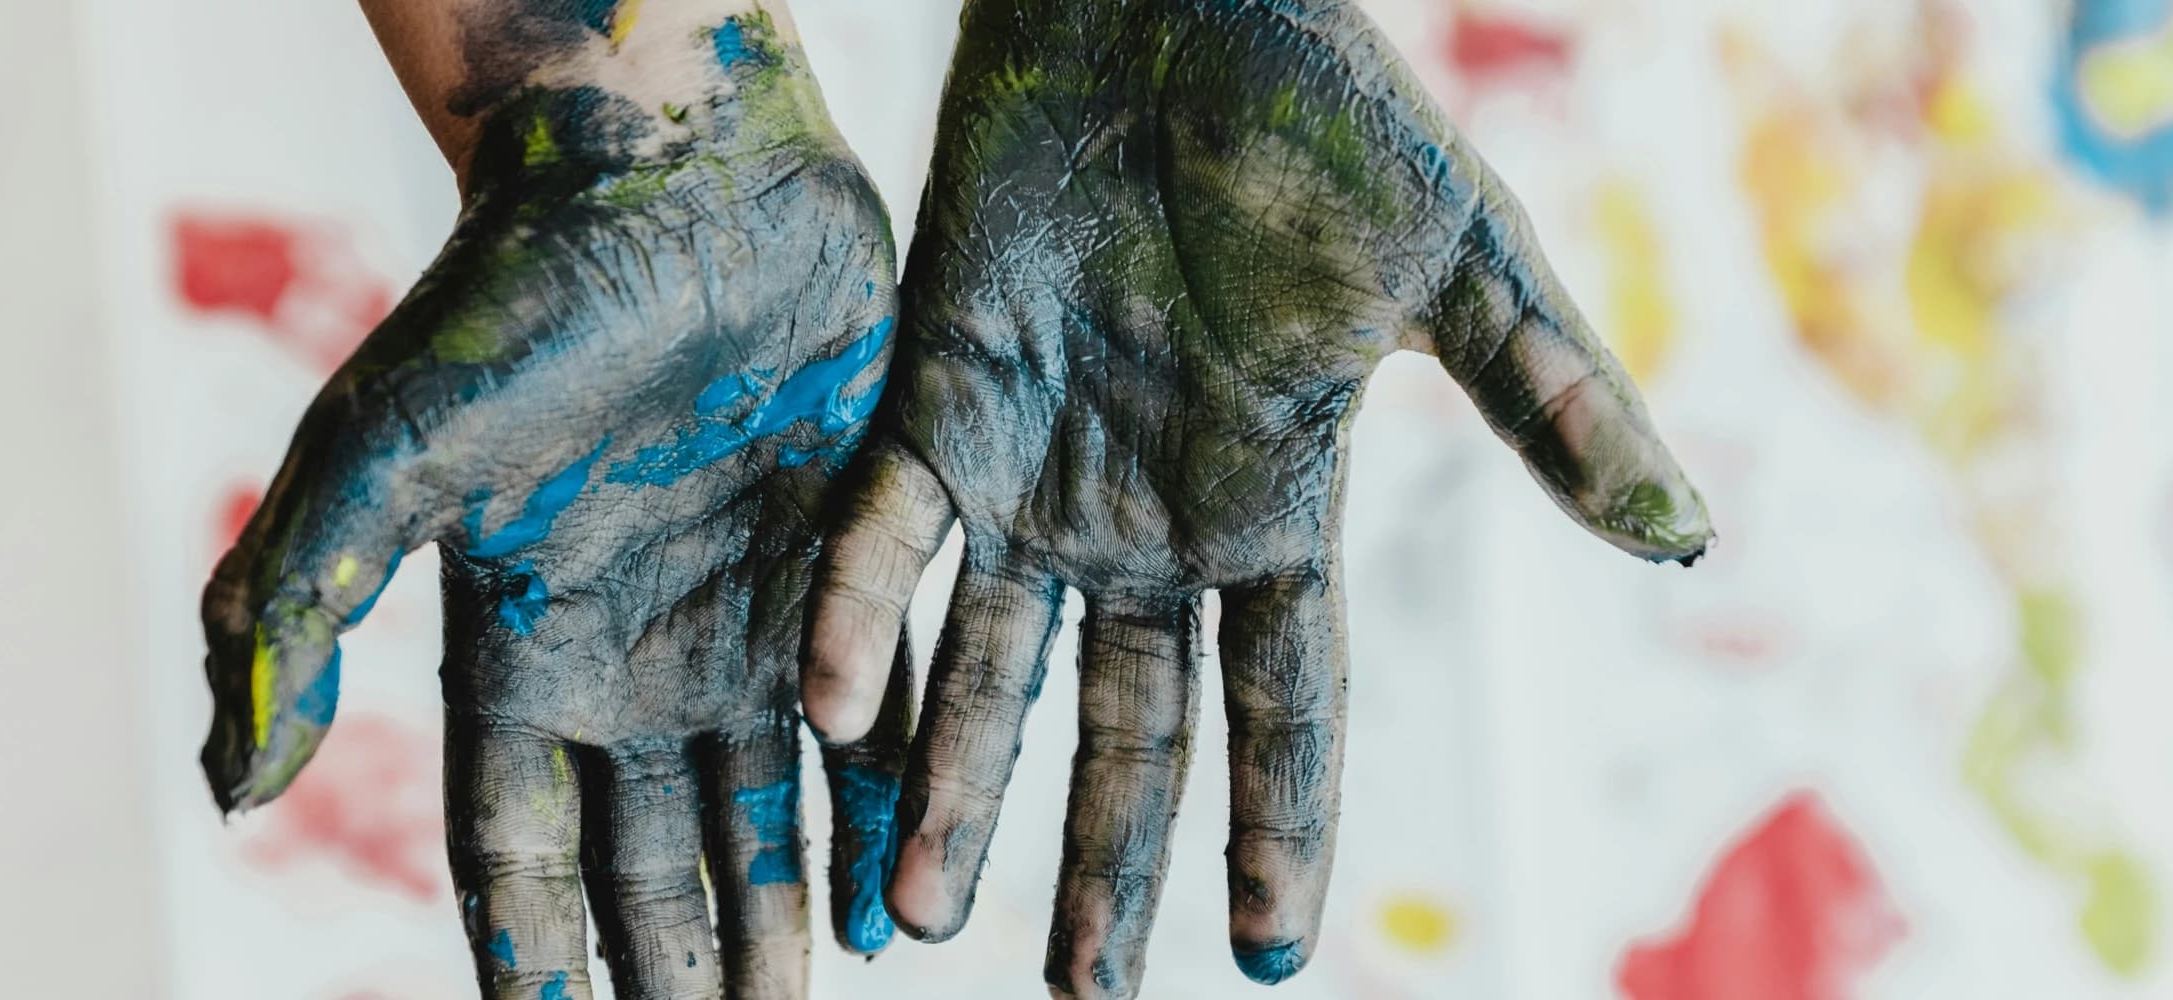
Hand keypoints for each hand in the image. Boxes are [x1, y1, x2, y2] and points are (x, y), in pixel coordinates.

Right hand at [200, 10, 903, 997]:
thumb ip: (294, 610)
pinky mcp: (854, 565)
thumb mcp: (382, 455)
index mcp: (522, 647)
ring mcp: (751, 615)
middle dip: (675, 966)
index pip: (518, 844)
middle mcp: (638, 654)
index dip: (534, 952)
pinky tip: (908, 901)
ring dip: (784, 917)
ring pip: (765, 812)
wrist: (674, 174)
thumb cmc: (514, 300)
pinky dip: (885, 812)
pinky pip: (875, 721)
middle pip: (651, 858)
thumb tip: (227, 791)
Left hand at [801, 1, 1711, 995]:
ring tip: (911, 923)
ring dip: (952, 787)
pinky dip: (857, 617)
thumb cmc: (1324, 112)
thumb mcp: (1459, 265)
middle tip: (1072, 995)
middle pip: (1127, 724)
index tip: (1271, 957)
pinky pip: (883, 535)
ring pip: (989, 666)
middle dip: (1101, 860)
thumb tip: (1691, 542)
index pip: (1285, 702)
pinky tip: (833, 713)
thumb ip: (1547, 403)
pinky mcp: (935, 400)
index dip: (1281, 824)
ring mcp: (1037, 470)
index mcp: (1274, 504)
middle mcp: (1148, 517)